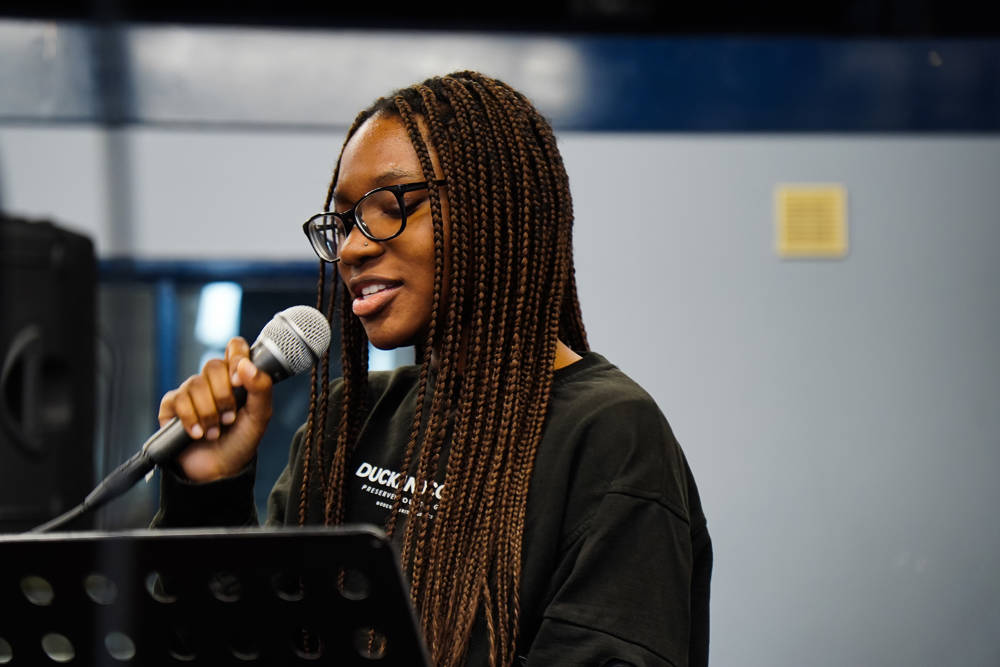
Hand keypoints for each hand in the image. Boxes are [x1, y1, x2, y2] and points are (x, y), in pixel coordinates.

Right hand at [157, 337, 272, 482]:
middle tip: (230, 418)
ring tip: (216, 431)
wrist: (218, 470)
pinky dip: (191, 419)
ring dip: (209, 413)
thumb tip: (246, 365)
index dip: (236, 357)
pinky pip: (178, 400)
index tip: (239, 381)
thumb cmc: (241, 440)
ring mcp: (191, 391)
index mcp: (236, 376)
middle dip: (224, 396)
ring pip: (195, 384)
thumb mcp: (260, 417)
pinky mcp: (172, 406)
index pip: (235, 347)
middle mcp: (212, 380)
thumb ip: (261, 389)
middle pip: (212, 365)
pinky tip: (198, 434)